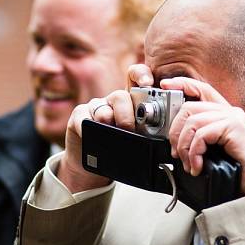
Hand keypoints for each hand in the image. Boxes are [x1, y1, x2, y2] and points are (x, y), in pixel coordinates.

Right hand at [58, 64, 153, 192]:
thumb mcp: (140, 141)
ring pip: (102, 108)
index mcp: (133, 102)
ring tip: (109, 133)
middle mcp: (114, 101)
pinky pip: (82, 117)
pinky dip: (85, 127)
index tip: (148, 84)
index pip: (136, 77)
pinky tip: (88, 135)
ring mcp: (96, 107)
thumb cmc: (120, 152)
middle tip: (129, 129)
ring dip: (107, 120)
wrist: (95, 169)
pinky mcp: (79, 116)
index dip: (142, 75)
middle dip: (126, 114)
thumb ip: (152, 132)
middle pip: (120, 96)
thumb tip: (165, 132)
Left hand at [158, 77, 244, 192]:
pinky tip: (198, 167)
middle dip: (175, 132)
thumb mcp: (211, 151)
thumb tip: (173, 141)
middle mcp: (229, 112)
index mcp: (223, 114)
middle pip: (190, 107)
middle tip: (176, 153)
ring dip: (184, 147)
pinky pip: (202, 134)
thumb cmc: (236, 171)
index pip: (202, 90)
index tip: (166, 85)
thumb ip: (197, 139)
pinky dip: (195, 153)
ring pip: (193, 122)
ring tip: (190, 164)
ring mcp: (234, 118)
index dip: (183, 84)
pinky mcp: (235, 127)